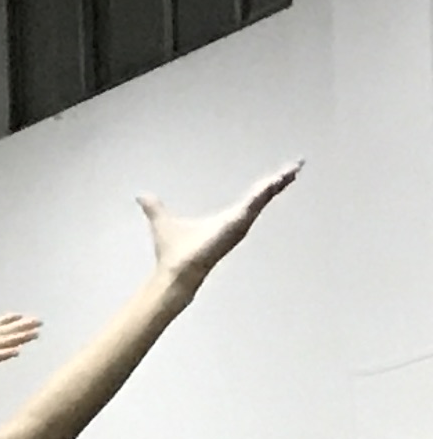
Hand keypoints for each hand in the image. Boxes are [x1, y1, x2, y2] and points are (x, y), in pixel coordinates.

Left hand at [146, 161, 297, 288]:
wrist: (174, 272)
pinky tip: (275, 181)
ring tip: (293, 170)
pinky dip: (263, 194)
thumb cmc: (173, 252)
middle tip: (296, 166)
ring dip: (277, 185)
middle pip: (264, 196)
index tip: (283, 173)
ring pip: (262, 199)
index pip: (253, 197)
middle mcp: (238, 221)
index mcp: (228, 218)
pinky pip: (253, 206)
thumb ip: (154, 207)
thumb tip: (141, 195)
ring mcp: (238, 225)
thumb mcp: (163, 220)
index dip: (267, 185)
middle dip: (280, 181)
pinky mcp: (235, 227)